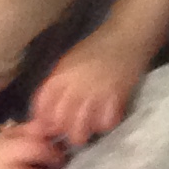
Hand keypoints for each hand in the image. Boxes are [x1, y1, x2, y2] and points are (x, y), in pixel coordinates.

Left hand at [31, 30, 151, 147]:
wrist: (126, 36)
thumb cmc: (97, 47)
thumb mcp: (69, 61)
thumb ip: (58, 83)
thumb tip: (47, 109)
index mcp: (60, 75)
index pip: (42, 107)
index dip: (44, 121)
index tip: (50, 126)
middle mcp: (74, 87)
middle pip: (59, 123)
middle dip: (62, 130)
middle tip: (70, 130)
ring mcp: (95, 94)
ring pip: (79, 130)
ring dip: (82, 133)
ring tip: (88, 128)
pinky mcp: (116, 99)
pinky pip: (105, 124)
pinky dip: (104, 125)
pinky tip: (105, 118)